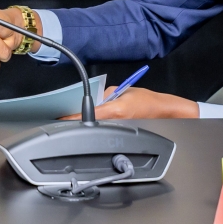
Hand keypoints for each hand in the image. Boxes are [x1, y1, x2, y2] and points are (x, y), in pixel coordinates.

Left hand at [60, 86, 198, 119]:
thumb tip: (93, 98)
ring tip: (79, 119)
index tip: (60, 118)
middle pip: (90, 122)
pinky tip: (95, 122)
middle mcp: (114, 121)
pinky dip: (98, 125)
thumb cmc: (146, 100)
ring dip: (88, 123)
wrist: (162, 110)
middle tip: (66, 116)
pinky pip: (105, 129)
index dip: (71, 118)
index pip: (86, 115)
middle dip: (78, 119)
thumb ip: (105, 94)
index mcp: (113, 110)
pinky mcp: (122, 133)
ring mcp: (118, 129)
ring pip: (97, 127)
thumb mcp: (122, 91)